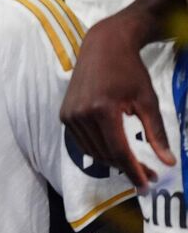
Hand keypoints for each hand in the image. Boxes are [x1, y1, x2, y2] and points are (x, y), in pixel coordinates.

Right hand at [60, 12, 174, 190]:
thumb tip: (168, 162)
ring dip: (113, 161)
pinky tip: (114, 149)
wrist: (103, 47)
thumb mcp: (148, 100)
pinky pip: (82, 142)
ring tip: (134, 164)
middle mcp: (81, 114)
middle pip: (105, 154)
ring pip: (92, 151)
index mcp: (102, 110)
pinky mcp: (64, 115)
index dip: (133, 171)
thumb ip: (157, 133)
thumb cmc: (129, 71)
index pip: (118, 150)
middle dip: (127, 168)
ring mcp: (69, 115)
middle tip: (149, 174)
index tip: (147, 185)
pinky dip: (99, 149)